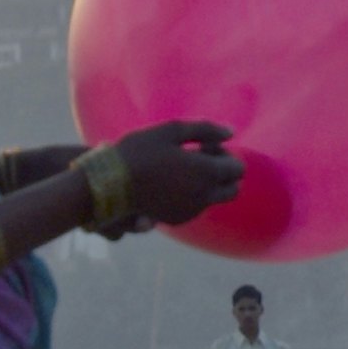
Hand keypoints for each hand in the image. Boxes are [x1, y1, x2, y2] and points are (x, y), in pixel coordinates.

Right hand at [108, 120, 241, 228]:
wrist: (110, 183)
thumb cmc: (140, 151)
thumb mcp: (172, 130)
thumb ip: (206, 129)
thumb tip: (231, 132)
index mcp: (206, 173)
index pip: (238, 168)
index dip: (225, 154)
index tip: (203, 146)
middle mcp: (203, 196)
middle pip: (233, 189)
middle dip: (223, 173)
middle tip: (198, 158)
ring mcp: (190, 211)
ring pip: (214, 199)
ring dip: (207, 184)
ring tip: (180, 169)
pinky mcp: (176, 219)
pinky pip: (196, 207)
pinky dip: (193, 195)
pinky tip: (170, 182)